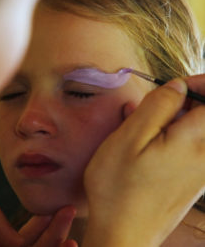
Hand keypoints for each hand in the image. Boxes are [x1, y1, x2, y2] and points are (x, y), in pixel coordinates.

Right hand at [83, 77, 204, 246]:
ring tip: (142, 124)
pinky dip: (172, 135)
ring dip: (173, 119)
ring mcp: (201, 170)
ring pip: (197, 130)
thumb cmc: (118, 186)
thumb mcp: (129, 138)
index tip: (176, 85)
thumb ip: (157, 106)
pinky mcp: (192, 179)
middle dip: (184, 102)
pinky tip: (145, 141)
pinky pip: (190, 146)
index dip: (200, 84)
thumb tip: (177, 87)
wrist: (122, 232)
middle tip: (153, 105)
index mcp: (194, 142)